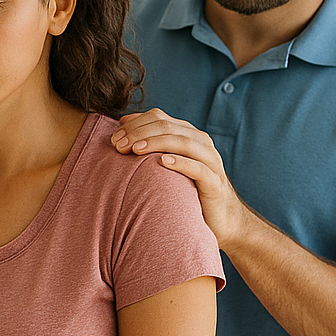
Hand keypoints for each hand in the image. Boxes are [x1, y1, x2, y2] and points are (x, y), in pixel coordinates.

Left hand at [112, 109, 250, 245]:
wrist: (221, 218)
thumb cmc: (187, 189)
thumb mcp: (168, 163)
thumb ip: (151, 144)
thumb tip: (123, 123)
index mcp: (188, 134)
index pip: (159, 117)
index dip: (135, 123)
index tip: (114, 137)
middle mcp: (201, 143)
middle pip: (168, 127)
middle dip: (140, 133)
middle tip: (118, 144)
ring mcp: (210, 161)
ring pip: (183, 142)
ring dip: (156, 143)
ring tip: (135, 149)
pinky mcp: (214, 182)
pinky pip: (198, 168)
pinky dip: (181, 162)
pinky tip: (163, 162)